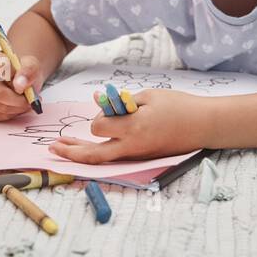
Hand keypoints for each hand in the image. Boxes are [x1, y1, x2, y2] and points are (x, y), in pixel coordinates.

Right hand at [0, 50, 44, 120]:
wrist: (20, 76)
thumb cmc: (23, 69)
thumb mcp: (32, 64)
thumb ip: (28, 71)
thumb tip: (20, 84)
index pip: (0, 69)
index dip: (15, 79)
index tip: (25, 84)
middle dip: (18, 100)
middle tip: (30, 100)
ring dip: (16, 108)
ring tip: (26, 102)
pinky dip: (10, 114)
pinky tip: (17, 107)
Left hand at [49, 89, 206, 162]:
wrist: (203, 125)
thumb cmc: (178, 106)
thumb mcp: (149, 96)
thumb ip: (123, 102)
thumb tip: (101, 102)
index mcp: (133, 128)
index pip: (99, 126)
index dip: (97, 116)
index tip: (105, 106)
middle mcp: (131, 147)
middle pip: (93, 156)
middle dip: (71, 152)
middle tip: (52, 148)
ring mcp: (137, 155)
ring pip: (102, 159)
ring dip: (81, 153)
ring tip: (63, 149)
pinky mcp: (142, 157)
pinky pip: (116, 156)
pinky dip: (100, 150)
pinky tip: (90, 145)